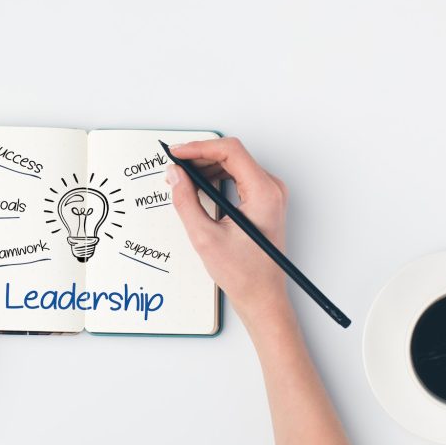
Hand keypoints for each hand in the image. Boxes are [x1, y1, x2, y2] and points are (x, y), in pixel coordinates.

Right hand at [165, 138, 290, 321]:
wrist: (262, 297)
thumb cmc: (244, 274)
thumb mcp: (205, 237)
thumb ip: (186, 201)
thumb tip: (175, 176)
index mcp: (264, 193)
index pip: (230, 151)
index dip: (199, 148)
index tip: (177, 153)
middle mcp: (271, 189)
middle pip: (232, 155)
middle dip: (200, 158)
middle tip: (174, 168)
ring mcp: (269, 195)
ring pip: (234, 165)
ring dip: (206, 168)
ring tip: (182, 181)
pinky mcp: (263, 202)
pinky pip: (238, 178)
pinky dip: (216, 179)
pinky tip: (198, 189)